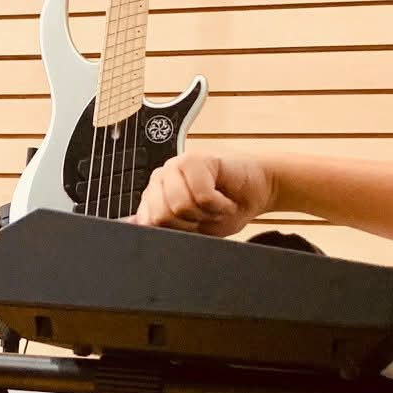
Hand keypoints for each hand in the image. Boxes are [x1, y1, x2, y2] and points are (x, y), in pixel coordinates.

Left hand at [131, 152, 272, 235]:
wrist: (259, 190)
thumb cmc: (226, 209)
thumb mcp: (193, 229)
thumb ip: (163, 228)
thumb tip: (133, 224)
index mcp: (153, 197)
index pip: (146, 224)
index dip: (175, 233)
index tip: (192, 227)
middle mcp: (160, 179)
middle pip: (161, 217)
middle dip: (189, 224)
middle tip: (205, 215)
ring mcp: (175, 166)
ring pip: (180, 206)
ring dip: (206, 214)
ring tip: (215, 206)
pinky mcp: (195, 159)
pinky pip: (202, 196)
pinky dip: (219, 205)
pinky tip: (224, 199)